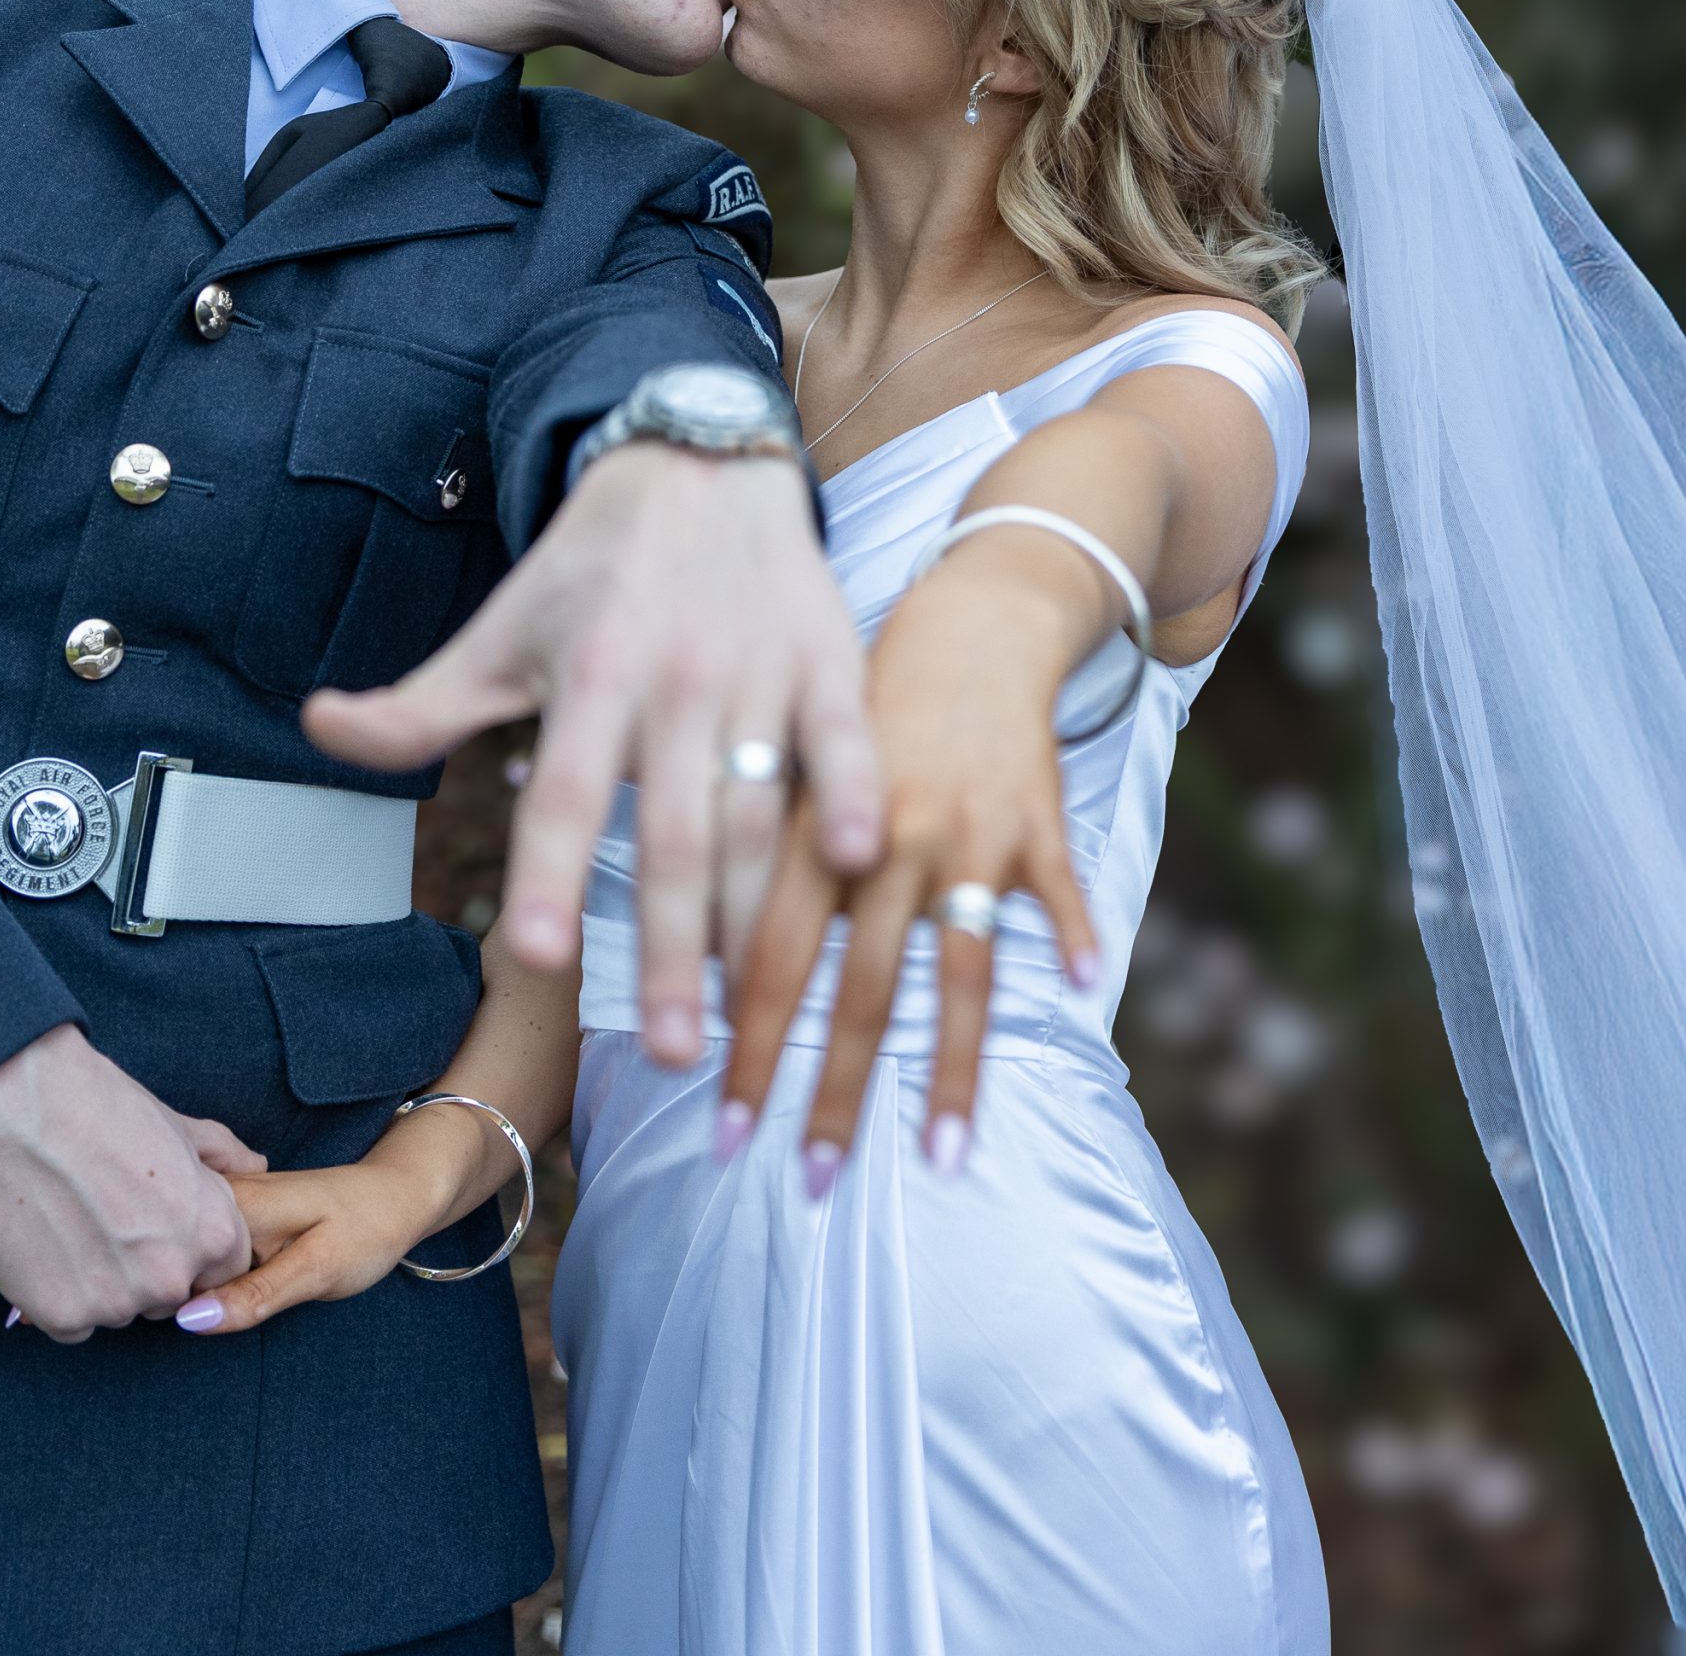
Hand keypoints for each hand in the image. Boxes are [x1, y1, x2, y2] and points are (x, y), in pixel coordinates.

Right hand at [0, 1025, 265, 1340]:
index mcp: (212, 1232)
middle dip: (146, 1269)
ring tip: (75, 1222)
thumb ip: (224, 1156)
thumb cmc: (105, 1109)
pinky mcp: (63, 1315)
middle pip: (167, 1296)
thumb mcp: (180, 1128)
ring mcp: (117, 1302)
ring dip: (101, 1284)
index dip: (190, 1248)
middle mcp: (171, 1277)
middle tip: (110, 1219)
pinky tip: (48, 1245)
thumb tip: (255, 1164)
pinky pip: (73, 1323)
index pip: (220, 1271)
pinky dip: (60, 1296)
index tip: (159, 1224)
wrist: (23, 1108)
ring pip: (117, 1309)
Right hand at [175, 1101, 488, 1334]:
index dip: (179, 1301)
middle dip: (186, 1288)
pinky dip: (214, 1270)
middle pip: (174, 1262)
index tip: (215, 1311)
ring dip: (200, 1280)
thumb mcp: (318, 1269)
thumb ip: (254, 1296)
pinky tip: (248, 1271)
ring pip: (187, 1259)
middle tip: (264, 1284)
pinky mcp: (233, 1215)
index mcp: (232, 1204)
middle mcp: (218, 1196)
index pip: (172, 1269)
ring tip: (267, 1273)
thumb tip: (187, 1321)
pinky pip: (203, 1251)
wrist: (397, 1195)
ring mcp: (223, 1202)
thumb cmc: (367, 1228)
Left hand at [305, 443, 879, 1065]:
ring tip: (756, 1015)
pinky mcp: (827, 656)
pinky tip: (859, 862)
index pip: (564, 793)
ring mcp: (757, 671)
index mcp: (589, 675)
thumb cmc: (590, 565)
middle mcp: (674, 681)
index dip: (552, 873)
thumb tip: (316, 725)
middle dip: (672, 947)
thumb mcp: (502, 630)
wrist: (701, 457)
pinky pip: (845, 737)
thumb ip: (421, 703)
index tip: (541, 958)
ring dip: (759, 914)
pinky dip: (854, 793)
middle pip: (673, 831)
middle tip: (672, 1054)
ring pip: (760, 809)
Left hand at [721, 571, 1098, 1182]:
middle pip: (858, 991)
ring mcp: (970, 836)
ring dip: (946, 1077)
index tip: (725, 1129)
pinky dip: (1072, 945)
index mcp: (815, 829)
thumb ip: (769, 867)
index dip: (748, 1050)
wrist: (968, 619)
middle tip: (808, 1181)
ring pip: (956, 974)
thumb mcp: (798, 770)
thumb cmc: (862, 703)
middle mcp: (889, 840)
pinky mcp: (1037, 825)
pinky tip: (1080, 998)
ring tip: (937, 1162)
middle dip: (830, 1094)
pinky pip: (1056, 899)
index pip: (769, 961)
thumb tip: (721, 979)